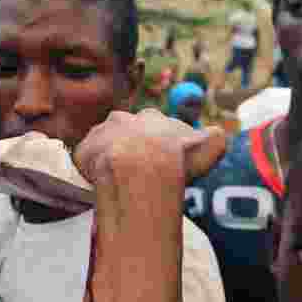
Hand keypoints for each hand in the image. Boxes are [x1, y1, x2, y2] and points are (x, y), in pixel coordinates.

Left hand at [73, 109, 227, 187]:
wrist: (142, 166)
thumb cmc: (178, 156)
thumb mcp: (210, 144)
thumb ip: (214, 139)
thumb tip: (218, 136)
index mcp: (152, 117)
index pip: (154, 128)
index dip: (158, 147)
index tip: (161, 162)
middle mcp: (124, 118)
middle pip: (125, 134)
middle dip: (130, 150)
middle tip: (136, 174)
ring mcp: (101, 133)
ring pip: (103, 145)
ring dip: (109, 160)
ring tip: (118, 181)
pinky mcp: (84, 150)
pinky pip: (86, 161)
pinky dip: (92, 172)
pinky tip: (103, 185)